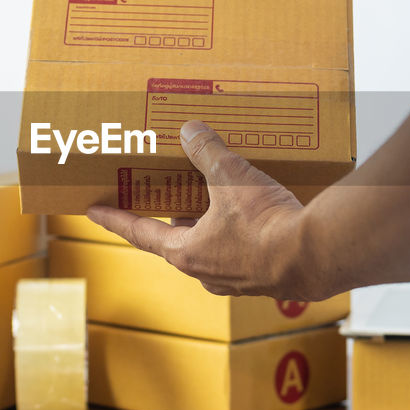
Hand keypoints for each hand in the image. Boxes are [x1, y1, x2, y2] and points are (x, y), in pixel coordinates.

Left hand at [86, 120, 321, 299]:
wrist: (315, 256)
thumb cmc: (266, 226)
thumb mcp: (230, 177)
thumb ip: (207, 152)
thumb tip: (191, 131)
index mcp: (187, 252)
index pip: (140, 232)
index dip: (116, 218)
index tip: (94, 211)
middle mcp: (206, 271)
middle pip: (178, 237)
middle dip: (174, 212)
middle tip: (169, 189)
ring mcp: (235, 278)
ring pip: (212, 243)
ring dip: (210, 220)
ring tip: (216, 193)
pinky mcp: (263, 275)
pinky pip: (241, 248)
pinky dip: (238, 228)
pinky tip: (253, 208)